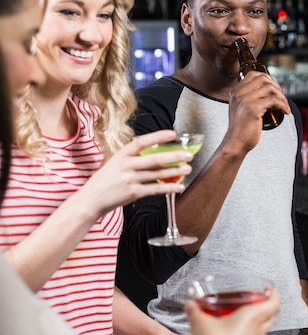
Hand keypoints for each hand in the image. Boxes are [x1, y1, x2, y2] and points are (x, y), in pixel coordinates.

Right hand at [75, 130, 193, 217]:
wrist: (90, 200)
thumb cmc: (104, 181)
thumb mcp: (114, 163)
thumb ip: (132, 158)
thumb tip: (156, 153)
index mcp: (121, 154)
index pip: (142, 142)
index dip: (158, 137)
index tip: (173, 134)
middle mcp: (126, 165)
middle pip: (155, 159)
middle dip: (175, 156)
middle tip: (189, 155)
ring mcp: (129, 180)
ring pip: (157, 174)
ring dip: (175, 171)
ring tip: (188, 169)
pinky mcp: (133, 193)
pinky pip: (155, 189)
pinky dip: (169, 188)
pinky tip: (179, 187)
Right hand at [185, 289, 279, 334]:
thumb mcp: (200, 323)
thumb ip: (194, 310)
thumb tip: (190, 305)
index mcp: (253, 317)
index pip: (274, 303)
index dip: (274, 293)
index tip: (270, 288)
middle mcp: (257, 330)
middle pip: (272, 315)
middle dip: (267, 306)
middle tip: (258, 299)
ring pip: (264, 328)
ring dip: (260, 320)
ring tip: (247, 315)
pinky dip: (250, 332)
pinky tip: (237, 332)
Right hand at [225, 71, 289, 150]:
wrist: (235, 143)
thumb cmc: (241, 129)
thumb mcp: (241, 109)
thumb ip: (249, 98)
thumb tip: (269, 91)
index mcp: (236, 92)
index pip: (253, 74)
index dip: (268, 78)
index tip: (275, 88)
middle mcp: (239, 94)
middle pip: (264, 79)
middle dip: (277, 86)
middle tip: (282, 98)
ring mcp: (246, 100)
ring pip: (270, 88)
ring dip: (282, 96)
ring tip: (284, 106)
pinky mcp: (253, 109)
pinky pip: (274, 100)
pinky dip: (283, 105)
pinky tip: (285, 111)